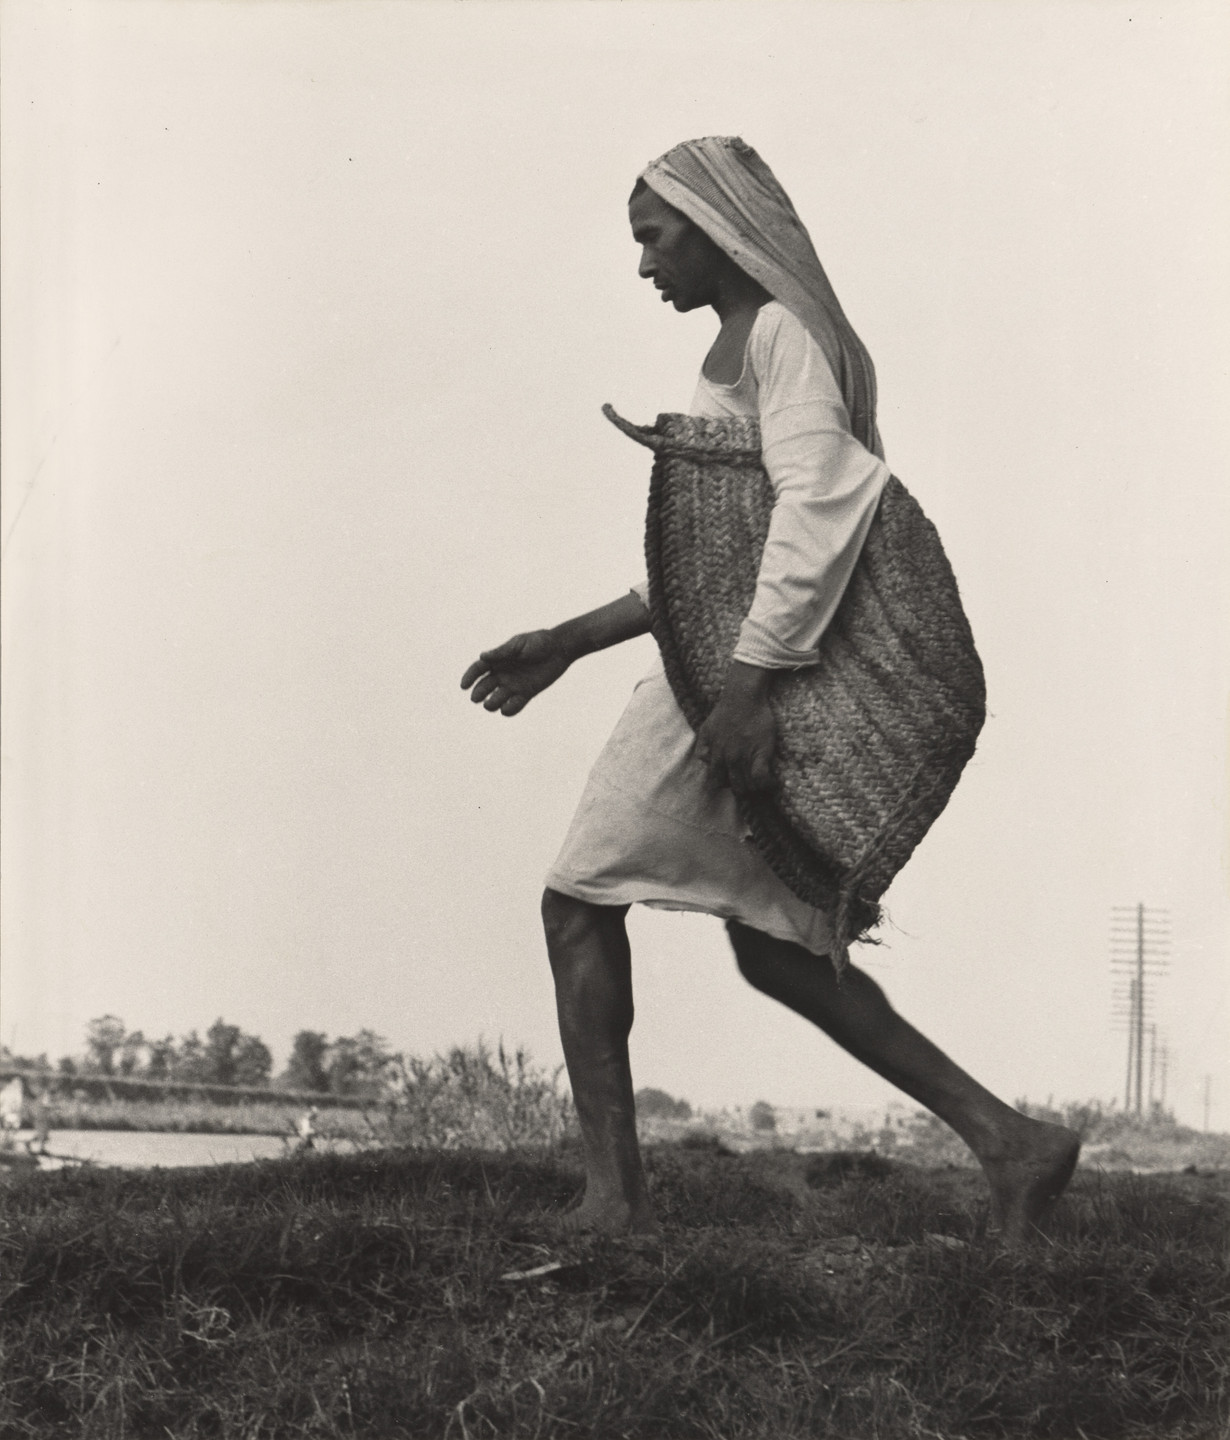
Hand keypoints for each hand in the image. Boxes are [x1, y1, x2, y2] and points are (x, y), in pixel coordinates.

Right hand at [460, 630, 572, 716]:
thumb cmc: (538, 642)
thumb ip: (502, 652)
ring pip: (496, 699)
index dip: (469, 677)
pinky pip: (514, 706)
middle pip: (484, 687)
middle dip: (478, 693)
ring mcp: (514, 684)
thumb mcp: (519, 644)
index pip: (478, 669)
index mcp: (498, 659)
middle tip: (477, 698)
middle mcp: (503, 673)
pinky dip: (509, 710)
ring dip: (491, 704)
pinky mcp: (526, 693)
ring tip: (491, 704)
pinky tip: (507, 709)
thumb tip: (482, 656)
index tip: (464, 686)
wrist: (560, 649)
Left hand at [694, 663, 777, 796]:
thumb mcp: (706, 729)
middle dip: (742, 789)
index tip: (731, 783)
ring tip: (762, 783)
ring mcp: (744, 757)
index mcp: (715, 755)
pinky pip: (762, 777)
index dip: (723, 787)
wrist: (743, 697)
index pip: (715, 783)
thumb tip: (705, 761)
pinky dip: (767, 784)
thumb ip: (703, 747)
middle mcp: (728, 759)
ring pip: (748, 786)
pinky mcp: (761, 753)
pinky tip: (773, 782)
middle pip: (734, 787)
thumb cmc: (725, 711)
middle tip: (750, 783)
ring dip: (755, 788)